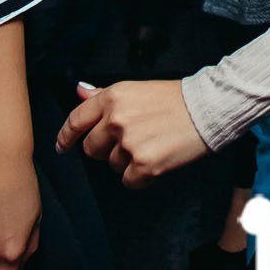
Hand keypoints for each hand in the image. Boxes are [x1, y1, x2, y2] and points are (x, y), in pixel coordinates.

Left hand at [57, 80, 208, 188]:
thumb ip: (103, 95)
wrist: (207, 108)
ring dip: (127, 161)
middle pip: (92, 148)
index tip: (62, 146)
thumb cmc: (175, 98)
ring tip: (151, 145)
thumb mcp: (135, 89)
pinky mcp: (144, 164)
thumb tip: (79, 91)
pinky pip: (129, 180)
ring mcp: (129, 143)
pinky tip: (157, 160)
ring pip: (112, 165)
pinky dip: (141, 176)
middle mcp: (116, 119)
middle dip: (106, 149)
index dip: (65, 137)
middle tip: (130, 141)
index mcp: (113, 98)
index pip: (76, 121)